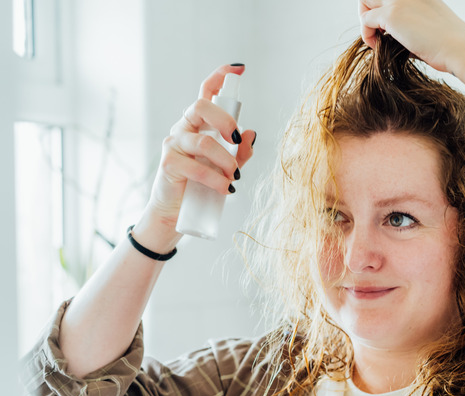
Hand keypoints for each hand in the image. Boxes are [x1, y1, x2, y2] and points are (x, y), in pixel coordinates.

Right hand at [142, 64, 255, 241]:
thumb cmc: (202, 186)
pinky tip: (226, 188)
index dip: (219, 76)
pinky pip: (194, 165)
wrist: (176, 212)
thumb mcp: (227, 168)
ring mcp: (173, 144)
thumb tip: (252, 134)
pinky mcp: (168, 163)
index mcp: (199, 124)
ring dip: (225, 160)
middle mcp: (184, 128)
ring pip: (203, 142)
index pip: (206, 93)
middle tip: (236, 139)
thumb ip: (240, 152)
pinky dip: (214, 178)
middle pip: (201, 106)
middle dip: (225, 119)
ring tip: (234, 178)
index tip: (239, 69)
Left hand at [358, 0, 464, 72]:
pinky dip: (367, 35)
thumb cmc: (449, 46)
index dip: (382, 9)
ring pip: (365, 0)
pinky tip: (377, 46)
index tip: (388, 30)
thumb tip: (390, 37)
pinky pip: (365, 20)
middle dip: (369, 11)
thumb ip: (410, 24)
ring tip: (376, 40)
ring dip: (366, 20)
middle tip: (378, 32)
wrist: (461, 48)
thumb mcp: (430, 25)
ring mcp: (399, 0)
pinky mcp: (392, 15)